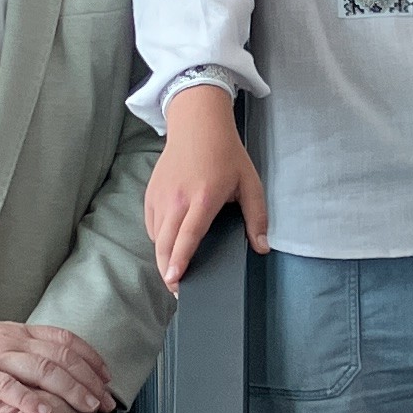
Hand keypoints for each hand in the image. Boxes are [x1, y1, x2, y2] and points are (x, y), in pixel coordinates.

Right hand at [0, 312, 118, 412]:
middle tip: (106, 399)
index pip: (63, 339)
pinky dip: (28, 398)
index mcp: (15, 333)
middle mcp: (9, 340)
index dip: (89, 357)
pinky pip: (6, 385)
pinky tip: (44, 410)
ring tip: (87, 405)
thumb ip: (16, 355)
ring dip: (69, 387)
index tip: (106, 375)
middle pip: (60, 355)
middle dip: (88, 377)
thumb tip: (42, 372)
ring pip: (41, 368)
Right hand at [145, 84, 266, 288]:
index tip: (174, 281)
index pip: (187, 236)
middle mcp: (177, 199)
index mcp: (203, 198)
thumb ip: (257, 217)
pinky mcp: (150, 193)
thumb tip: (262, 247)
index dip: (180, 261)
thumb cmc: (226, 153)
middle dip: (167, 270)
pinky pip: (151, 225)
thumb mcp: (250, 182)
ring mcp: (161, 196)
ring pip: (156, 237)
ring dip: (163, 256)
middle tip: (177, 288)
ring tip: (174, 270)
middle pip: (165, 244)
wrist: (197, 124)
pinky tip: (170, 245)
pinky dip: (158, 239)